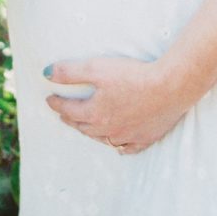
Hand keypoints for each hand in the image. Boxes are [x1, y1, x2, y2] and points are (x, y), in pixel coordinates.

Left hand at [44, 55, 189, 154]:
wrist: (170, 87)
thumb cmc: (134, 75)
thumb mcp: (97, 68)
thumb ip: (70, 72)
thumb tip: (46, 73)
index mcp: (94, 112)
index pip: (68, 109)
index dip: (57, 103)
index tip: (50, 99)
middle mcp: (107, 129)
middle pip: (82, 126)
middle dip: (70, 118)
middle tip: (63, 114)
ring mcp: (126, 136)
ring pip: (101, 138)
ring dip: (89, 132)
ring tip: (84, 127)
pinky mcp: (145, 138)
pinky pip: (126, 147)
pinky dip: (118, 146)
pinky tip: (117, 145)